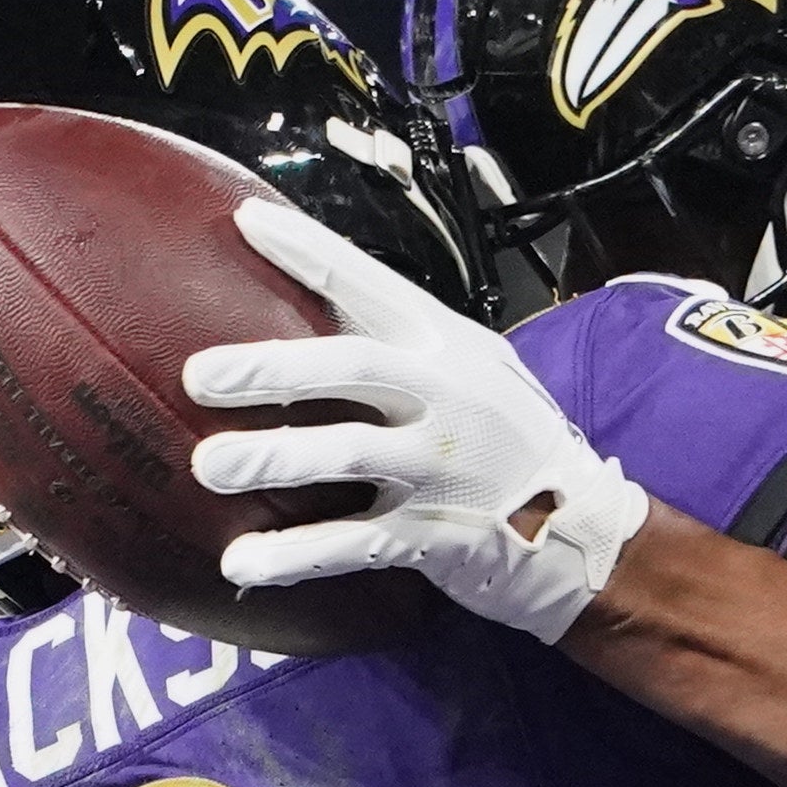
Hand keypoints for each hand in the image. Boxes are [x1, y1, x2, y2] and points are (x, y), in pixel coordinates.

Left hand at [183, 197, 654, 646]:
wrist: (584, 527)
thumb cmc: (506, 440)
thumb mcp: (471, 372)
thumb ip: (400, 347)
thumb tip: (306, 306)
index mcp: (446, 344)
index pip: (369, 284)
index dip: (308, 252)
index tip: (247, 223)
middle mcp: (446, 396)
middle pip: (354, 367)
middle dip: (275, 369)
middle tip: (202, 375)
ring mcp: (441, 468)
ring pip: (348, 453)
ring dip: (275, 458)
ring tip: (209, 467)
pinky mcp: (435, 536)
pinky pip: (353, 543)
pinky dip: (294, 555)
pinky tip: (242, 563)